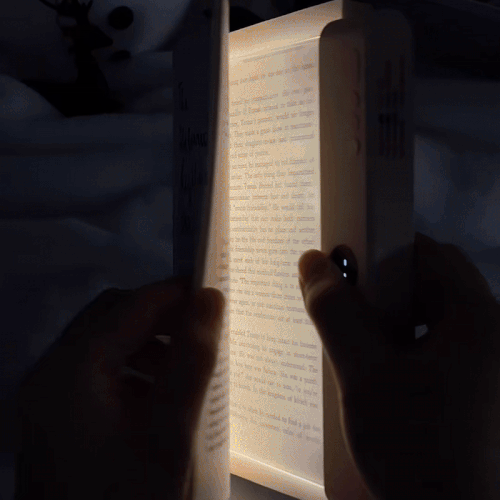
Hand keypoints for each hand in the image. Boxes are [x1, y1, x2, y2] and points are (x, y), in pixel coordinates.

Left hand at [14, 278, 224, 499]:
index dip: (174, 293)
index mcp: (72, 371)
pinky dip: (128, 367)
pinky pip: (93, 370)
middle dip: (158, 316)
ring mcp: (45, 395)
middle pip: (110, 317)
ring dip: (144, 342)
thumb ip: (192, 360)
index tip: (213, 293)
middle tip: (200, 328)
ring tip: (182, 365)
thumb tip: (210, 299)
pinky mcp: (52, 415)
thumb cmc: (129, 497)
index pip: (131, 307)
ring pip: (101, 342)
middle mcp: (49, 373)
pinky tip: (155, 395)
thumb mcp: (170, 432)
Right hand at [299, 232, 499, 499]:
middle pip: (433, 283)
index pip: (430, 253)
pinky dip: (406, 342)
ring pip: (433, 315)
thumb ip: (336, 315)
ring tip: (361, 344)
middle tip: (349, 310)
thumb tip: (311, 263)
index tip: (347, 266)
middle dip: (385, 290)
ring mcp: (488, 362)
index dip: (384, 250)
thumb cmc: (417, 454)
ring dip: (393, 318)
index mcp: (479, 319)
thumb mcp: (364, 378)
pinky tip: (383, 369)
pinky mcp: (479, 385)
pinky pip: (439, 343)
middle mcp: (494, 333)